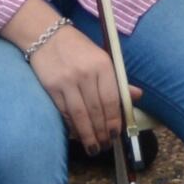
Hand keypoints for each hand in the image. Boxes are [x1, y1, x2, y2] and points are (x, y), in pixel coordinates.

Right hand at [31, 22, 124, 148]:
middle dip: (102, 132)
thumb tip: (137, 96)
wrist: (46, 35)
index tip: (116, 134)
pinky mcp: (52, 88)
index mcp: (102, 64)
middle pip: (96, 110)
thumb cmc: (78, 49)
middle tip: (106, 145)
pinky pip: (65, 113)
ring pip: (80, 116)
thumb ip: (118, 80)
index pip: (111, 99)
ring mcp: (67, 81)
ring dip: (88, 135)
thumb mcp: (102, 58)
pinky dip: (72, 126)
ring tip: (93, 148)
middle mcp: (85, 73)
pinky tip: (78, 134)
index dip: (114, 120)